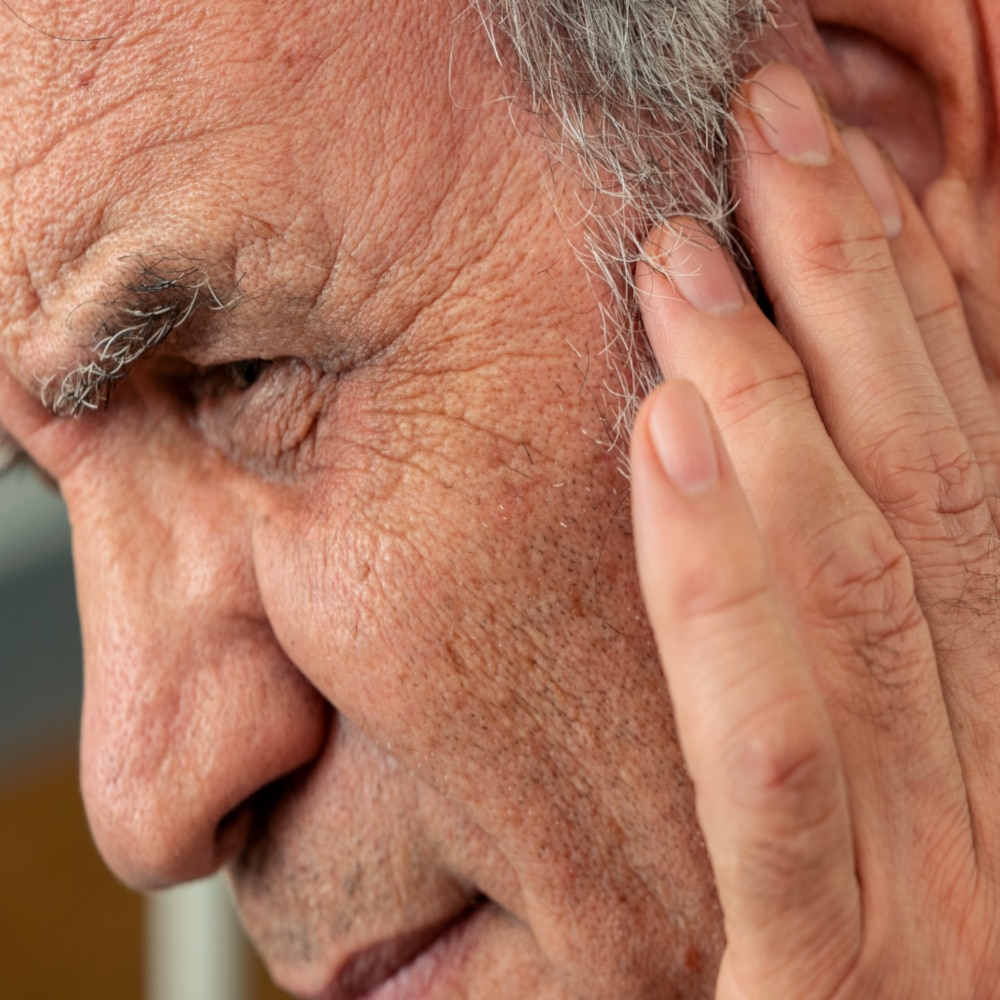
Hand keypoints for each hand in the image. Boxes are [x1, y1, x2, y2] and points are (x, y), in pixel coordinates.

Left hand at [630, 63, 999, 997]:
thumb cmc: (853, 972)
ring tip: (684, 260)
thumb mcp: (856, 790)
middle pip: (926, 485)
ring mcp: (929, 882)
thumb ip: (829, 645)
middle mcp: (991, 778)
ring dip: (779, 399)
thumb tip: (778, 457)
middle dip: (855, 293)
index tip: (858, 170)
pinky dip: (725, 595)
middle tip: (772, 136)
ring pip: (865, 589)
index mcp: (999, 725)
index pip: (968, 466)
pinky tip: (661, 442)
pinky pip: (773, 762)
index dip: (929, 301)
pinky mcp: (827, 976)